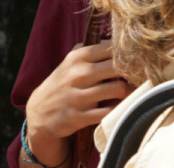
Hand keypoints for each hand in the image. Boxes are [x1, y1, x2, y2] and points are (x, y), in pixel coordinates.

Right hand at [24, 41, 130, 164]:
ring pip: (117, 89)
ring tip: (127, 94)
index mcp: (77, 58)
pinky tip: (115, 108)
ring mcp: (77, 97)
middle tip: (135, 79)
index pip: (112, 48)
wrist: (39, 114)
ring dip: (127, 93)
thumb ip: (91, 51)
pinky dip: (115, 110)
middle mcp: (77, 74)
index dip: (127, 55)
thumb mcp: (70, 64)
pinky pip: (107, 112)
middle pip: (118, 66)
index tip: (132, 62)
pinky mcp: (78, 117)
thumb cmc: (61, 86)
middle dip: (131, 73)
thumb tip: (114, 43)